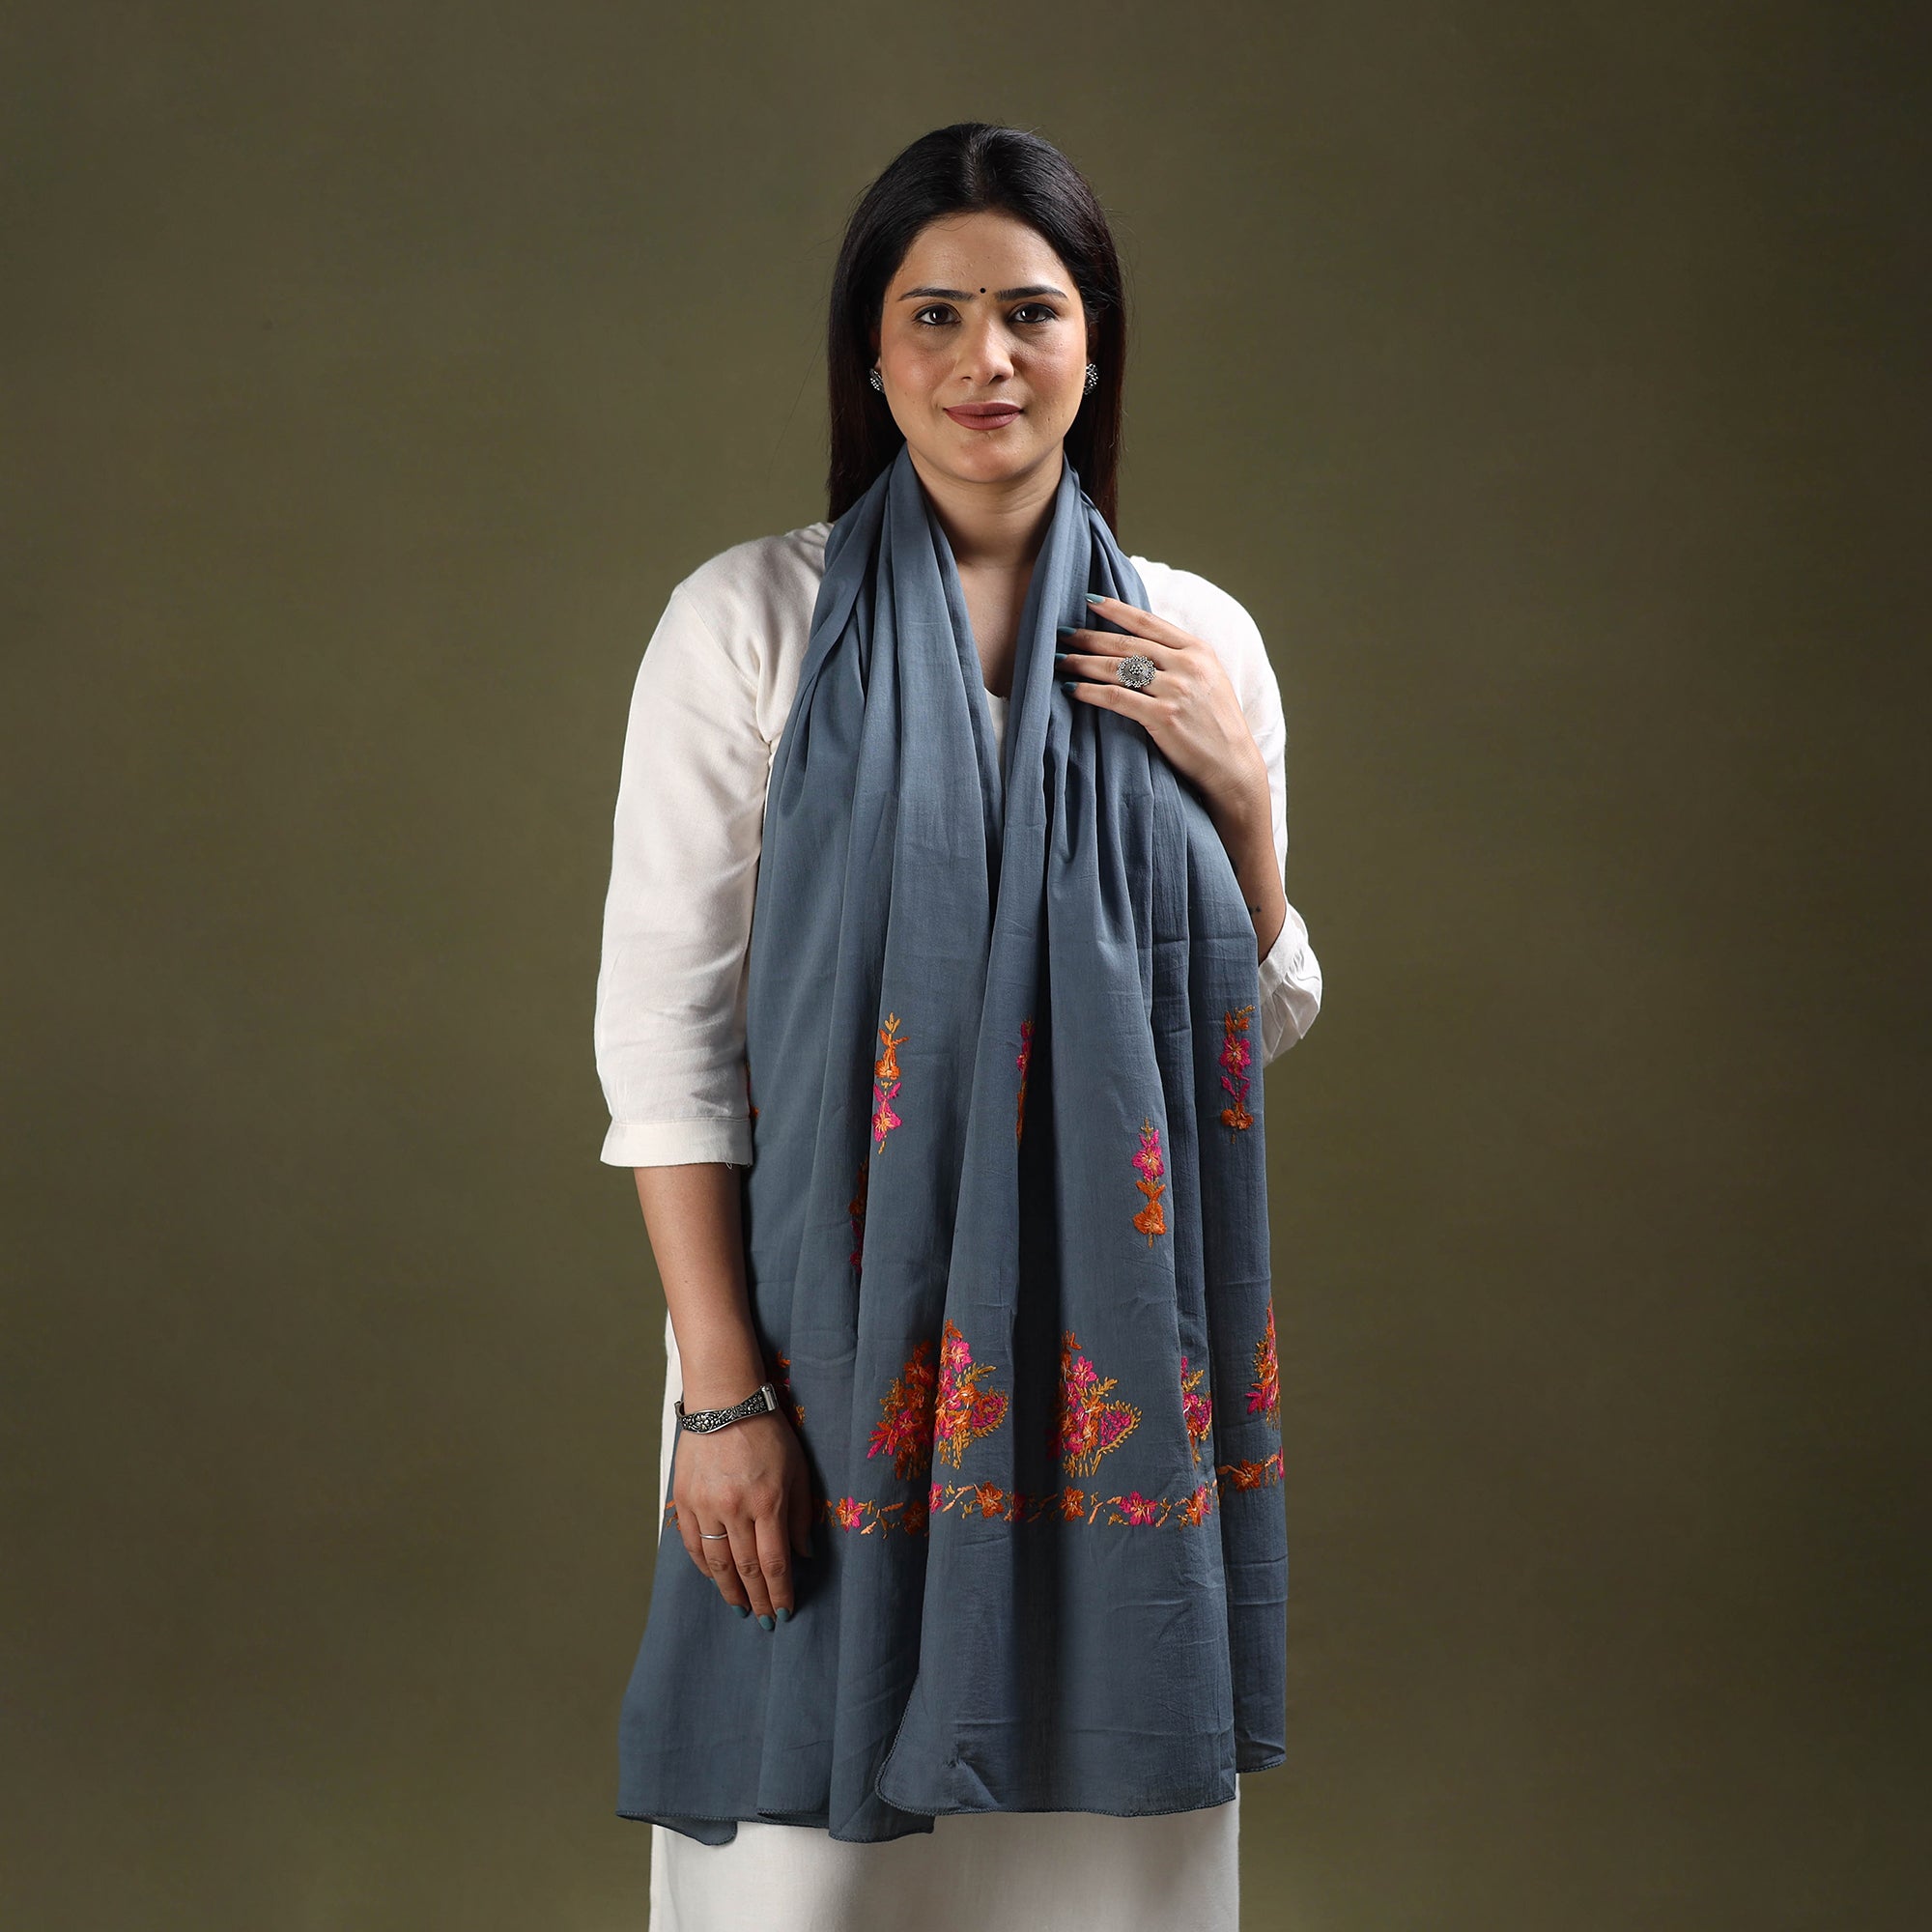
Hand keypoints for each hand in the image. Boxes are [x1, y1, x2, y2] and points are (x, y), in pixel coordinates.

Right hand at [672, 1405, 814, 1626]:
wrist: (725, 1402)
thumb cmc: (768, 1432)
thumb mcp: (798, 1469)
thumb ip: (800, 1514)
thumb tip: (804, 1554)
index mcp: (768, 1501)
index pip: (775, 1562)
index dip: (780, 1592)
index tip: (786, 1612)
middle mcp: (735, 1509)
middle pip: (747, 1568)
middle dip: (758, 1599)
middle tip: (765, 1621)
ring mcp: (706, 1506)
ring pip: (717, 1562)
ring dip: (730, 1590)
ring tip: (740, 1607)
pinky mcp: (685, 1500)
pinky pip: (693, 1544)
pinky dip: (704, 1566)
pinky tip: (715, 1578)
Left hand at [1056, 594, 1269, 824]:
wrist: (1233, 766)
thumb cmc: (1216, 725)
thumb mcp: (1208, 680)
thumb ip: (1179, 659)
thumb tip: (1139, 644)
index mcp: (1199, 651)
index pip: (1149, 622)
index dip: (1116, 610)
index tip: (1088, 601)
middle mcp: (1189, 665)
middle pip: (1128, 644)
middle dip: (1090, 637)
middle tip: (1062, 634)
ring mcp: (1176, 690)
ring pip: (1118, 668)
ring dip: (1083, 662)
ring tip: (1059, 660)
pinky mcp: (1164, 717)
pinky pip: (1116, 698)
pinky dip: (1090, 692)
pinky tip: (1072, 689)